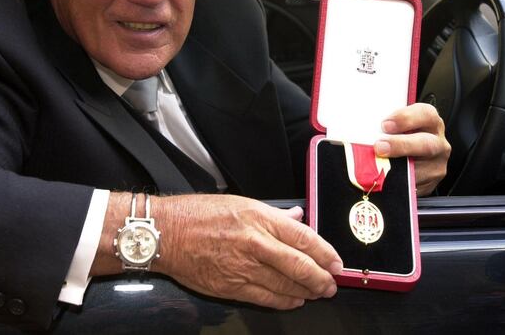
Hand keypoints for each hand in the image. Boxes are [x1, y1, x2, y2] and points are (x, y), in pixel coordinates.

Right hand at [152, 194, 341, 308]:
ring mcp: (243, 266)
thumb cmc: (200, 214)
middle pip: (299, 265)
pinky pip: (265, 297)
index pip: (303, 237)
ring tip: (318, 293)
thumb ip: (274, 214)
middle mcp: (255, 242)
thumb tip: (299, 218)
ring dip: (306, 292)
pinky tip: (294, 301)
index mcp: (259, 217)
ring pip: (285, 285)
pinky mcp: (231, 286)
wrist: (167, 233)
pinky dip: (284, 301)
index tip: (336, 262)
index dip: (326, 253)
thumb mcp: (241, 203)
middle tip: (332, 283)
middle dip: (321, 278)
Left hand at [373, 103, 449, 194]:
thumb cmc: (398, 136)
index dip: (405, 118)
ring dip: (396, 167)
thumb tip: (362, 126)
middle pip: (426, 144)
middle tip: (380, 146)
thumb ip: (386, 125)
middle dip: (401, 145)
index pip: (426, 114)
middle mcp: (438, 143)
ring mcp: (436, 164)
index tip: (385, 124)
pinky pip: (414, 184)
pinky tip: (384, 178)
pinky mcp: (431, 183)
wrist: (410, 157)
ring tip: (378, 165)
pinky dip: (397, 181)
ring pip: (419, 168)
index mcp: (431, 122)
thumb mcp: (397, 126)